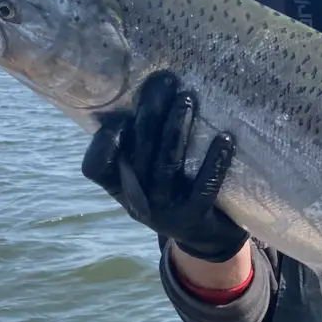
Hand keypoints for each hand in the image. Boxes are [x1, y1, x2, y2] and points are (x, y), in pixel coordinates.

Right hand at [81, 70, 248, 262]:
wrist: (206, 241)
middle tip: (164, 80)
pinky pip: (204, 186)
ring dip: (176, 129)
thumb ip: (141, 143)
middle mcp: (138, 200)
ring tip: (188, 98)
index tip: (121, 113)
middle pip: (139, 153)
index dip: (103, 142)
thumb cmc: (176, 191)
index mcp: (121, 187)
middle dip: (150, 113)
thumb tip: (146, 88)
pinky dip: (215, 161)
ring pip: (167, 164)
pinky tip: (226, 138)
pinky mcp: (194, 218)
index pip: (96, 168)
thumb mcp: (149, 174)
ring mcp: (165, 212)